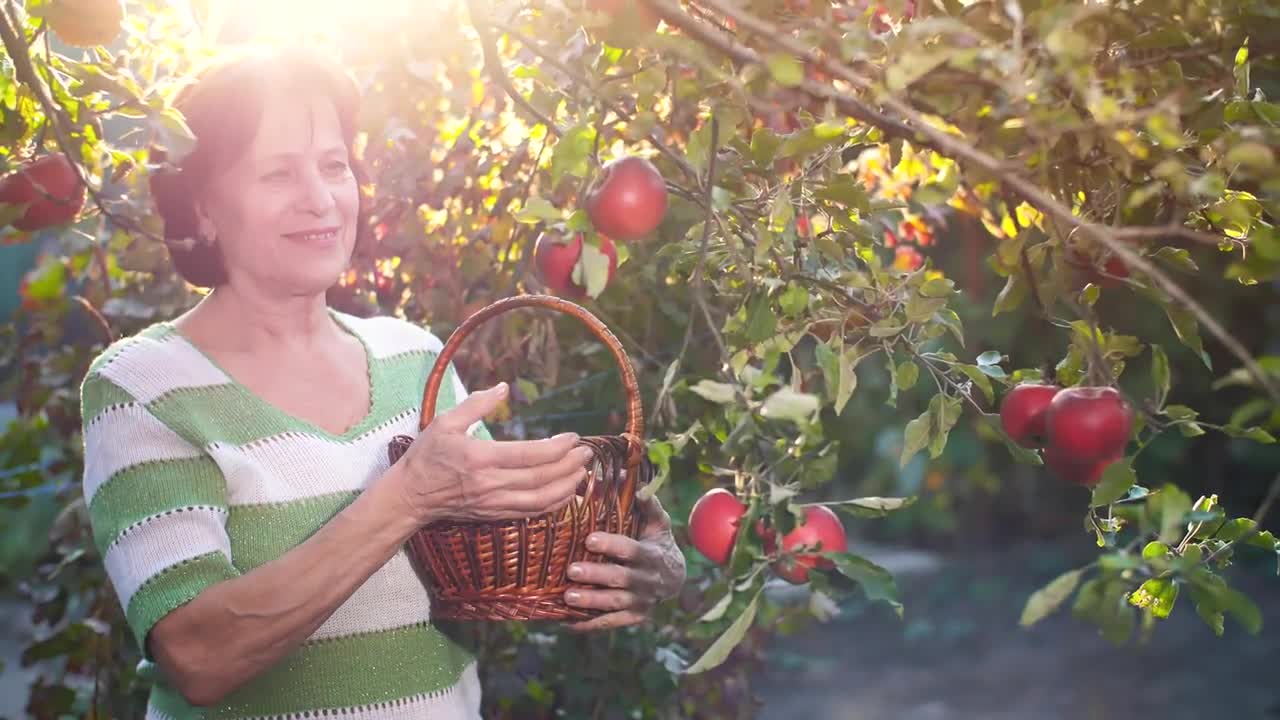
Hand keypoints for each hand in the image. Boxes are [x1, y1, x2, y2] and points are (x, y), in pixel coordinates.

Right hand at [389, 382, 592, 524]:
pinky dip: (553, 505)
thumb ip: (476, 404)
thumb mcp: (445, 422)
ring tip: (583, 473)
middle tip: (587, 453)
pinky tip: (566, 494)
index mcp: (480, 458)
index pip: (529, 455)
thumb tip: (503, 387)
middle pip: (541, 477)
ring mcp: (494, 503)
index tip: (573, 437)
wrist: (410, 496)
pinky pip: (531, 513)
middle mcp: (490, 483)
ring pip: (540, 500)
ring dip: (567, 487)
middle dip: (569, 465)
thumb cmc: (426, 456)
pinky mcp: (494, 514)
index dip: (557, 448)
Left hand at [563, 492, 686, 630]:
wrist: (674, 577)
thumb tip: (638, 487)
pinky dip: (590, 624)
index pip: (631, 550)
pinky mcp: (633, 617)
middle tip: (571, 571)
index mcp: (651, 555)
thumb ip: (648, 505)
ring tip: (567, 597)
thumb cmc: (657, 542)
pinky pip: (611, 622)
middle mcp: (647, 580)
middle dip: (596, 575)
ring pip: (615, 603)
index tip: (589, 539)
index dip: (612, 545)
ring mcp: (640, 601)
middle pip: (621, 579)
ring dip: (592, 601)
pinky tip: (567, 623)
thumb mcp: (658, 522)